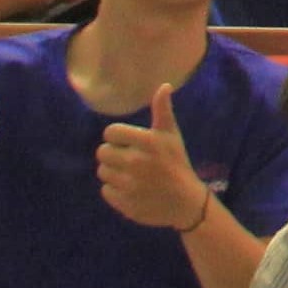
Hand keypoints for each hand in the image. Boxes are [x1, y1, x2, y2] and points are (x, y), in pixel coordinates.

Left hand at [97, 89, 213, 229]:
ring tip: (129, 175)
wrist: (185, 202)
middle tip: (128, 160)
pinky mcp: (123, 202)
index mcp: (147, 142)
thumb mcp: (172, 135)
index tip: (129, 143)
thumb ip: (163, 110)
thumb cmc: (177, 163)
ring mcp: (128, 184)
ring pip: (102, 171)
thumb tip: (164, 85)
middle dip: (112, 155)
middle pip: (102, 152)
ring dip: (112, 172)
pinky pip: (106, 191)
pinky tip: (130, 189)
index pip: (110, 132)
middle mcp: (135, 162)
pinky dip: (115, 190)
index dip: (117, 137)